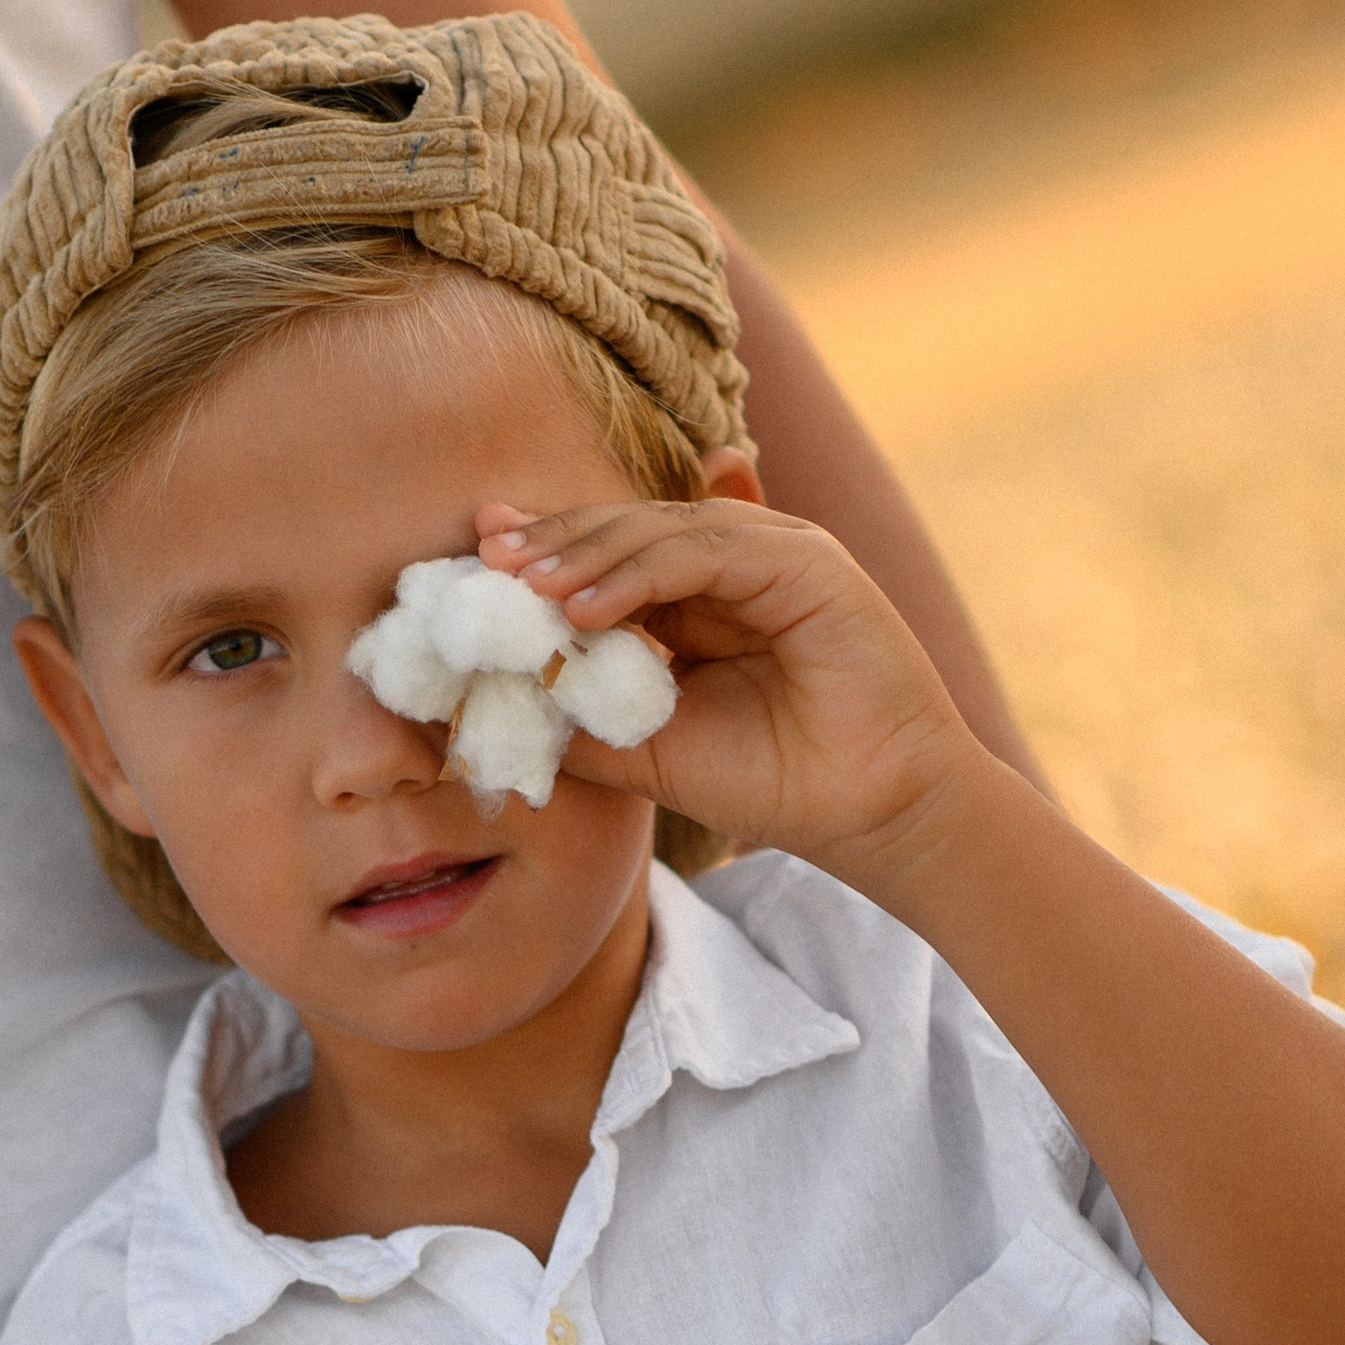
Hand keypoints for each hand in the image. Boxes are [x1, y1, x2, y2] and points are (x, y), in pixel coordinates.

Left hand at [476, 494, 984, 860]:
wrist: (871, 815)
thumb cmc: (771, 784)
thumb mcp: (646, 751)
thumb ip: (578, 718)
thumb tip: (489, 700)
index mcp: (697, 598)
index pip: (607, 556)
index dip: (542, 555)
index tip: (473, 565)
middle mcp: (734, 562)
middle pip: (625, 529)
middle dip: (550, 543)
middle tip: (482, 559)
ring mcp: (774, 552)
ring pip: (660, 529)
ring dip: (586, 555)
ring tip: (524, 588)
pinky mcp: (807, 562)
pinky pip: (707, 551)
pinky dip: (641, 573)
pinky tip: (587, 609)